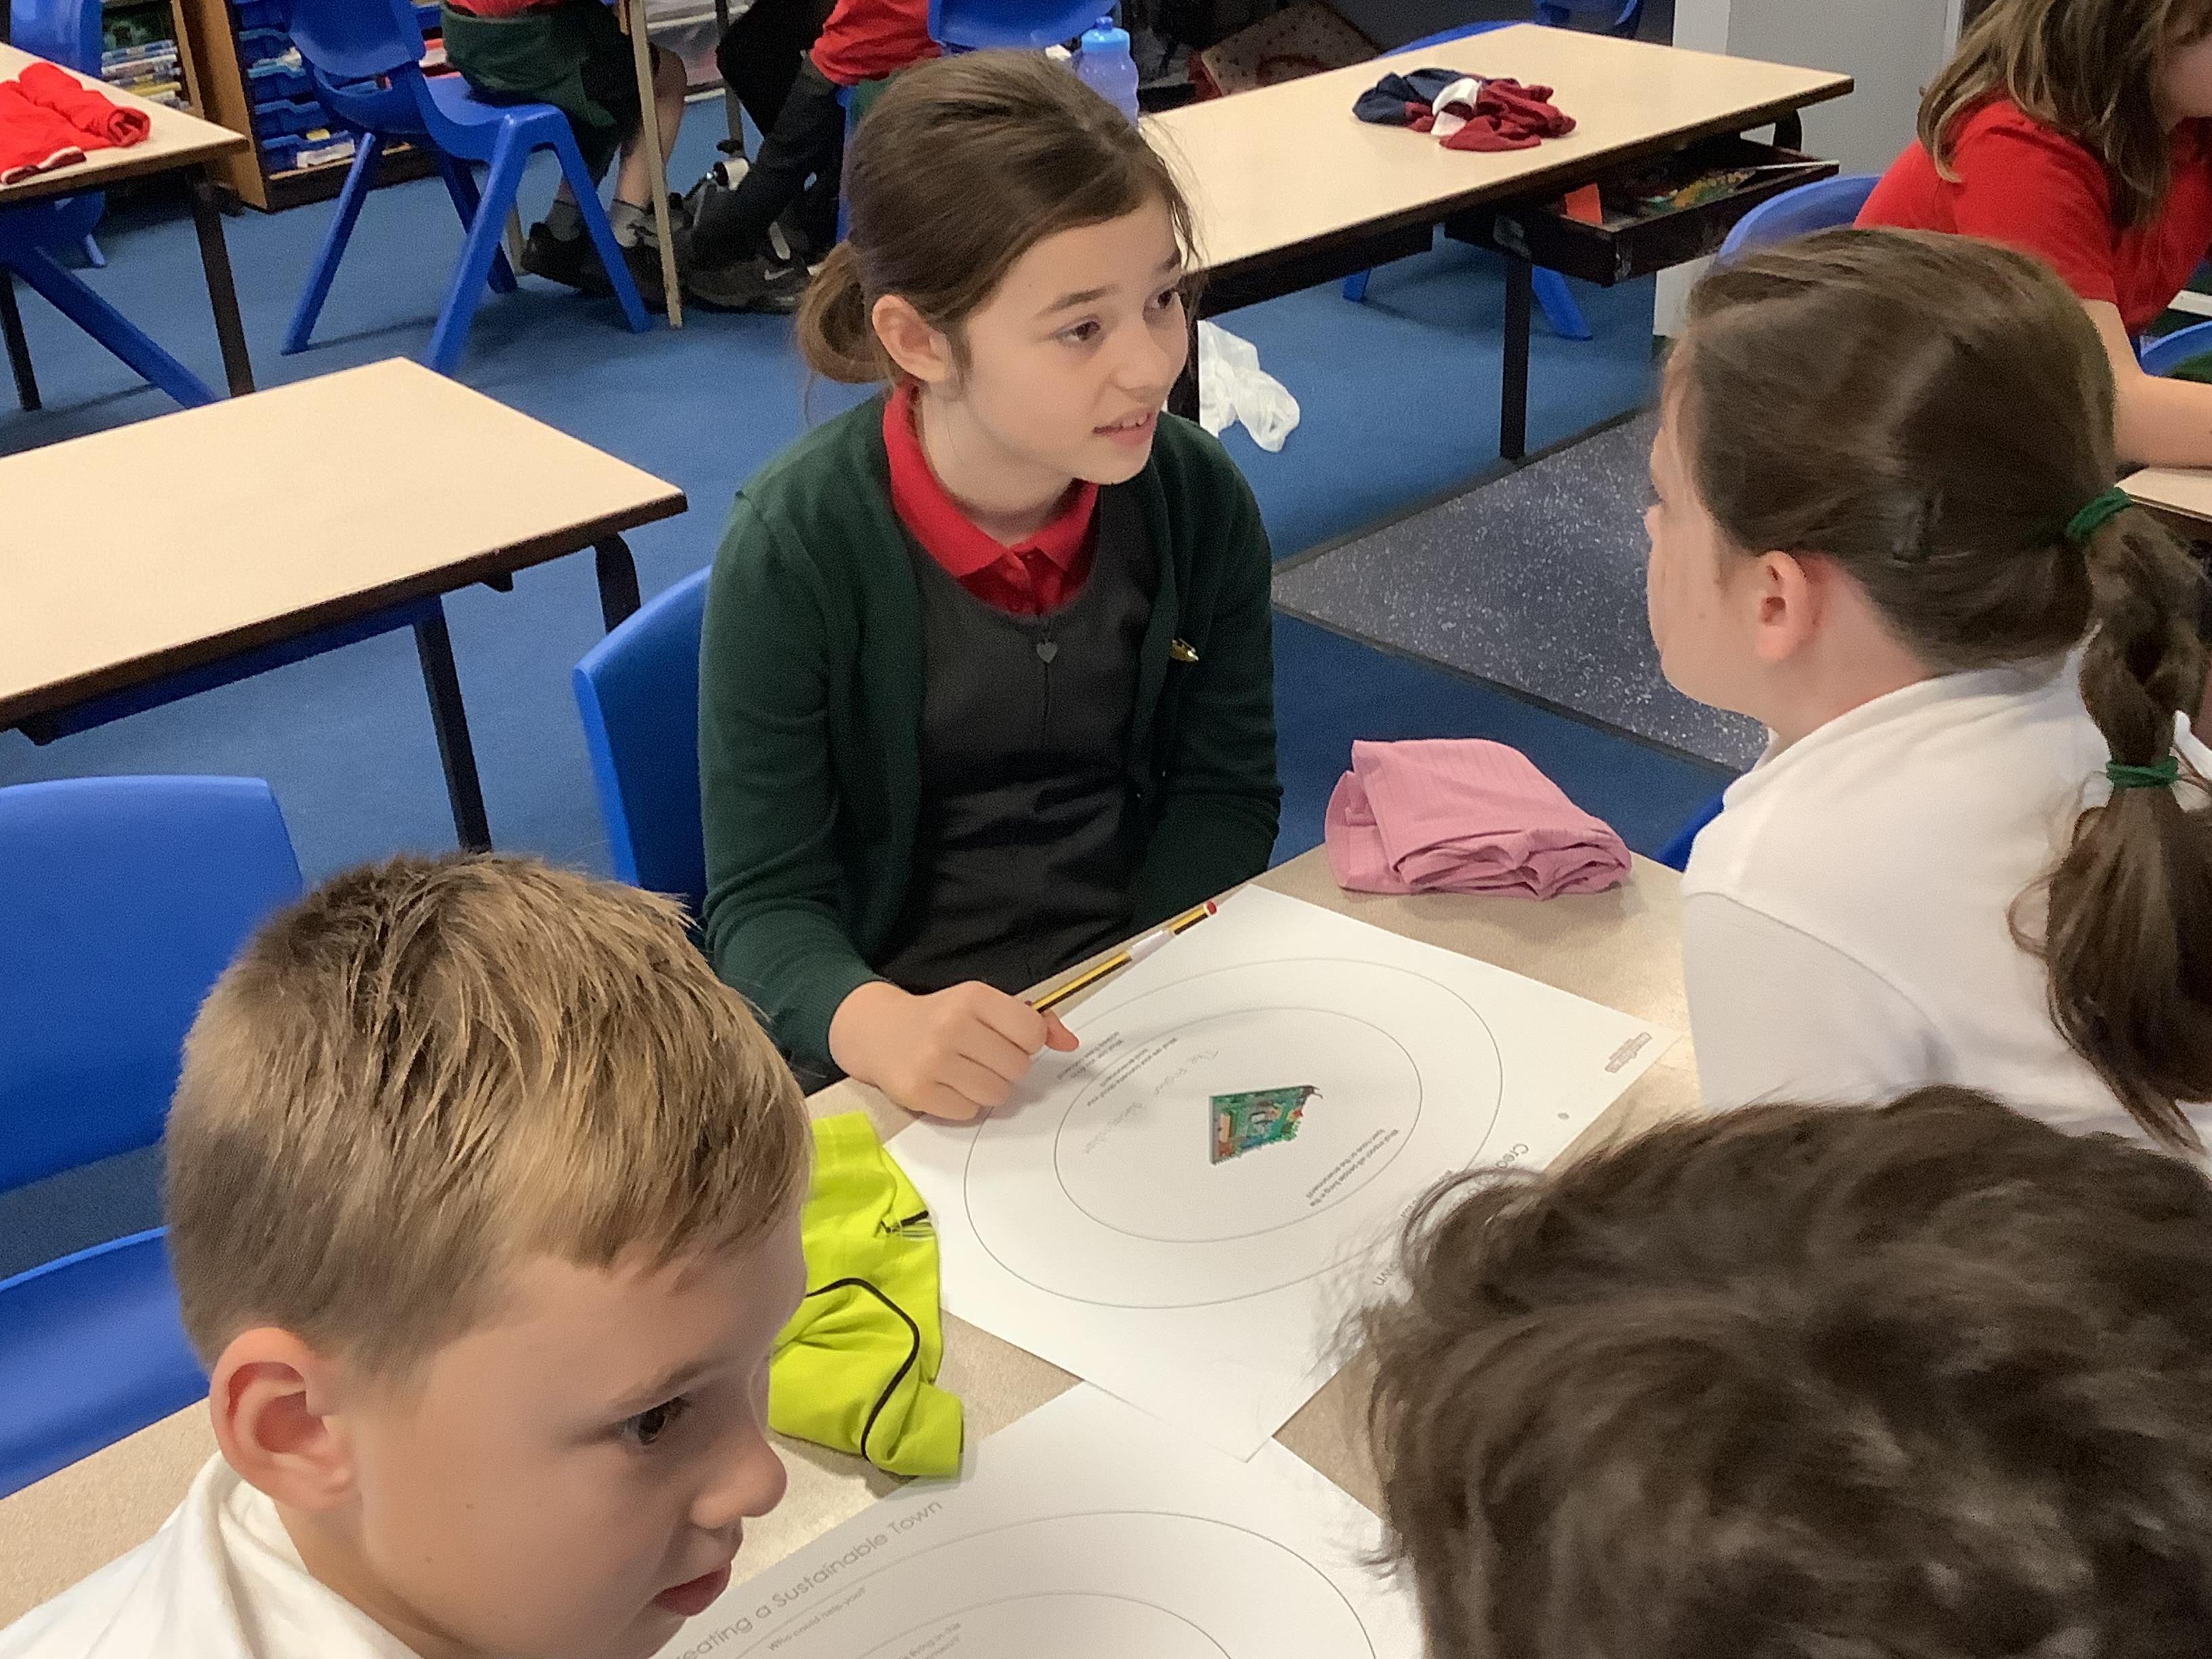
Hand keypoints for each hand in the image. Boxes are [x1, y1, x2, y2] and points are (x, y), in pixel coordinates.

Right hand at [828, 980, 1078, 1121]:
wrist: (877, 1031)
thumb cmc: (941, 1016)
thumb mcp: (983, 1004)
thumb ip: (1032, 1019)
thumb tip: (1071, 1043)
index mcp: (973, 997)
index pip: (1031, 1032)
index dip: (1028, 1041)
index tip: (1010, 1038)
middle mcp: (953, 1026)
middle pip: (1018, 1068)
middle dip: (1007, 1066)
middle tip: (984, 1056)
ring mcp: (933, 1061)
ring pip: (997, 1094)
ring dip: (988, 1088)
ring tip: (966, 1071)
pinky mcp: (918, 1092)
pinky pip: (969, 1112)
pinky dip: (965, 1103)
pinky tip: (948, 1084)